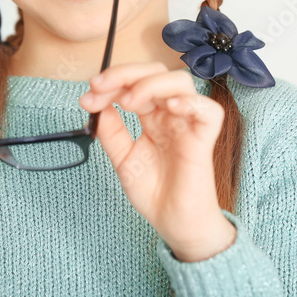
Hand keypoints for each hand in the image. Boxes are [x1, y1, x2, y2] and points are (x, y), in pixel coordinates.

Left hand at [79, 62, 233, 259]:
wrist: (174, 224)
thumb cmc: (155, 193)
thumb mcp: (123, 158)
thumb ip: (111, 132)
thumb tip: (97, 104)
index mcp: (153, 116)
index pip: (135, 83)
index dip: (111, 83)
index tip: (88, 96)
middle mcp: (171, 115)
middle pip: (156, 72)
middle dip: (125, 73)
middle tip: (100, 87)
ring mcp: (188, 125)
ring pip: (180, 82)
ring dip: (149, 84)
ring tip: (127, 101)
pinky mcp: (204, 140)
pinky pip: (209, 111)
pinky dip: (190, 103)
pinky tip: (168, 107)